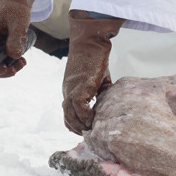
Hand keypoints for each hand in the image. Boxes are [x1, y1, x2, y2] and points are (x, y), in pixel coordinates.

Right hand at [0, 0, 38, 77]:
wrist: (14, 4)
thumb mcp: (18, 21)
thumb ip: (16, 37)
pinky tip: (22, 61)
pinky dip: (9, 65)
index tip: (3, 68)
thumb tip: (14, 56)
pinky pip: (0, 61)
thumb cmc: (14, 10)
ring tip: (22, 64)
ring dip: (4, 70)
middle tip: (14, 71)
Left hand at [62, 10, 124, 133]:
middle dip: (77, 128)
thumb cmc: (96, 57)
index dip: (76, 123)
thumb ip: (101, 92)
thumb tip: (109, 104)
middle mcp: (68, 91)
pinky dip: (85, 116)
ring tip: (92, 130)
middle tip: (90, 134)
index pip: (68, 113)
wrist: (92, 41)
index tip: (88, 129)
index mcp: (71, 90)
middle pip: (66, 117)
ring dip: (80, 125)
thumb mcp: (99, 78)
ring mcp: (72, 89)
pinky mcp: (80, 86)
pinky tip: (95, 119)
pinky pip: (78, 108)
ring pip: (69, 114)